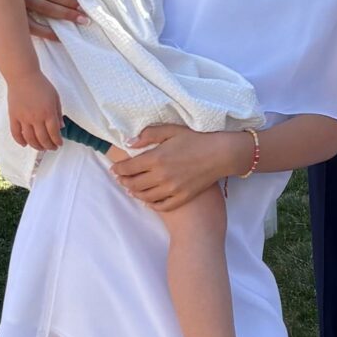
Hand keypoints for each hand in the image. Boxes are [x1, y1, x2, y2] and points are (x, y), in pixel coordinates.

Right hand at [9, 71, 65, 153]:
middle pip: (43, 139)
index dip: (57, 141)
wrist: (23, 76)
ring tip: (41, 148)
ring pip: (30, 139)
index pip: (54, 133)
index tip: (59, 144)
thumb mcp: (55, 97)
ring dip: (36, 146)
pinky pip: (16, 133)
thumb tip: (61, 127)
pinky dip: (20, 141)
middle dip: (49, 146)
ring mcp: (23, 118)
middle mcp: (36, 118)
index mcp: (48, 112)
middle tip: (51, 148)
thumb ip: (58, 113)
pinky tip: (25, 144)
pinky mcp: (13, 116)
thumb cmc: (41, 84)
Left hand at [109, 124, 247, 210]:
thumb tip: (129, 143)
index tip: (115, 169)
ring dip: (134, 193)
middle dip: (123, 182)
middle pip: (134, 184)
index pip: (129, 168)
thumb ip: (148, 134)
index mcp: (156, 158)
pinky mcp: (182, 197)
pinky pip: (161, 205)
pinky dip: (151, 204)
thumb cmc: (197, 139)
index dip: (118, 169)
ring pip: (145, 196)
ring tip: (131, 190)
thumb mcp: (172, 130)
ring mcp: (172, 189)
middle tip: (120, 179)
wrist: (221, 154)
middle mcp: (161, 176)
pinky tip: (148, 200)